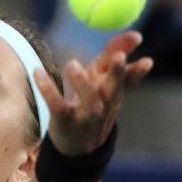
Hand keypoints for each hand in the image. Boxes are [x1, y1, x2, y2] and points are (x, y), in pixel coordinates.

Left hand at [33, 32, 152, 155]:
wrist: (78, 147)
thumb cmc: (91, 107)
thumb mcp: (104, 83)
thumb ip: (114, 60)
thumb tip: (135, 35)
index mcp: (112, 92)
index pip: (127, 76)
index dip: (135, 66)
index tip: (142, 49)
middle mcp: (104, 104)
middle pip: (114, 89)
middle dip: (117, 73)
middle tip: (119, 56)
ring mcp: (85, 115)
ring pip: (90, 101)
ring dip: (82, 83)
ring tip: (72, 64)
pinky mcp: (64, 121)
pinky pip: (57, 105)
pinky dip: (47, 89)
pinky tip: (38, 72)